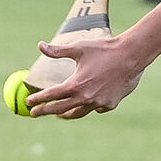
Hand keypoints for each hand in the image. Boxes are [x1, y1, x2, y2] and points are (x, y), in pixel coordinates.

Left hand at [24, 36, 144, 118]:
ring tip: (59, 115)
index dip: (38, 99)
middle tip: (35, 113)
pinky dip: (89, 106)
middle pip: (60, 109)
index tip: (28, 102)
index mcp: (75, 84)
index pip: (51, 95)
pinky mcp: (110, 104)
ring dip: (66, 114)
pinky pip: (96, 108)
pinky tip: (88, 102)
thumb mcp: (79, 48)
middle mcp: (85, 97)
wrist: (132, 55)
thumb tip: (40, 45)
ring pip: (78, 113)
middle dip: (45, 111)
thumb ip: (58, 51)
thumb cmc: (105, 49)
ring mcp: (98, 103)